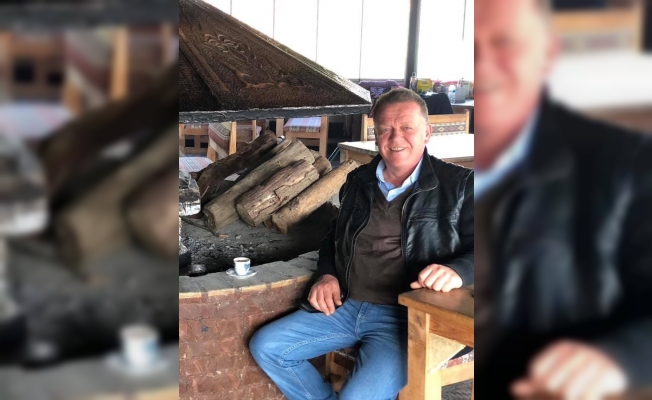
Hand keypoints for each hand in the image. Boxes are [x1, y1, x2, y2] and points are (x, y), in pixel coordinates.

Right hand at [308, 274, 341, 315]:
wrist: (325, 277)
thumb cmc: (332, 284)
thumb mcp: (337, 289)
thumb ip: (337, 297)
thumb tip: (339, 304)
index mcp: (326, 287)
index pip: (328, 299)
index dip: (330, 306)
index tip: (332, 312)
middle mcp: (319, 288)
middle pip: (320, 301)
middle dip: (324, 309)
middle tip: (328, 314)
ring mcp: (313, 289)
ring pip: (313, 301)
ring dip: (318, 308)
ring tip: (323, 311)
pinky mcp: (310, 291)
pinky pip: (310, 299)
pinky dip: (314, 305)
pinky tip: (318, 307)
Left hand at [410, 264, 461, 291]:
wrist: (456, 272)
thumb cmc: (440, 275)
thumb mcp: (430, 275)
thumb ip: (420, 281)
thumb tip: (411, 285)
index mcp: (431, 267)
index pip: (421, 277)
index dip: (422, 283)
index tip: (426, 284)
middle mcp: (438, 269)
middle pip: (428, 283)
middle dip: (431, 287)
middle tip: (435, 285)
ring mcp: (446, 274)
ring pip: (436, 287)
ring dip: (438, 289)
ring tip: (441, 286)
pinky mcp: (453, 279)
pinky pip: (444, 289)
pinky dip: (445, 290)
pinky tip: (446, 286)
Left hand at [511, 340, 626, 399]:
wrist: (617, 357)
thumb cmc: (580, 367)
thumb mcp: (558, 368)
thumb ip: (537, 380)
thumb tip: (514, 389)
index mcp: (560, 348)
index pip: (536, 369)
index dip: (536, 385)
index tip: (544, 391)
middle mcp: (575, 352)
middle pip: (550, 383)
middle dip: (551, 396)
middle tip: (556, 397)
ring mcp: (592, 361)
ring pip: (567, 392)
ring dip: (567, 399)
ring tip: (572, 397)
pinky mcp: (608, 374)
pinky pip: (588, 396)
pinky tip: (586, 398)